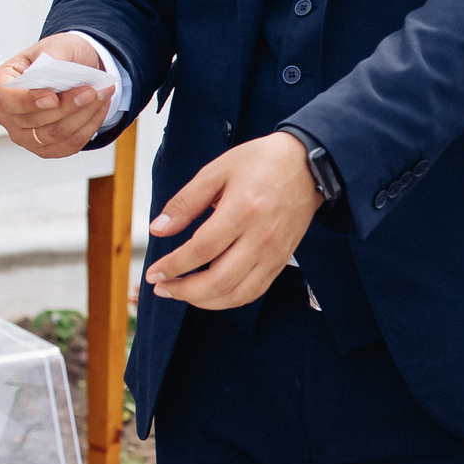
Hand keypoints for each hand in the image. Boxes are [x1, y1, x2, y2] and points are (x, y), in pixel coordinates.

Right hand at [0, 34, 116, 159]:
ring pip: (54, 134)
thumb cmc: (60, 56)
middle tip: (94, 90)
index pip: (5, 99)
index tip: (53, 97)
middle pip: (34, 120)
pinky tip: (100, 108)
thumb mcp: (57, 45)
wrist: (76, 68)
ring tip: (103, 95)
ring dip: (84, 116)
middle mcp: (6, 114)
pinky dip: (89, 127)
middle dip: (68, 106)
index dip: (28, 101)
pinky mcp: (44, 147)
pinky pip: (68, 145)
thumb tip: (53, 71)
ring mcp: (23, 134)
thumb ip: (53, 57)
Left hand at [144, 133, 323, 310]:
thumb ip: (185, 202)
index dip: (172, 267)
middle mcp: (260, 237)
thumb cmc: (263, 162)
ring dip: (205, 301)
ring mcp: (274, 252)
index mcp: (242, 211)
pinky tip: (212, 294)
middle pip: (218, 280)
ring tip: (184, 294)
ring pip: (237, 293)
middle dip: (184, 291)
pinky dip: (230, 299)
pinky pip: (255, 291)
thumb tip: (159, 229)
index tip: (154, 272)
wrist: (308, 165)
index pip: (201, 251)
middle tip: (162, 288)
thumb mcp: (217, 171)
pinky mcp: (282, 259)